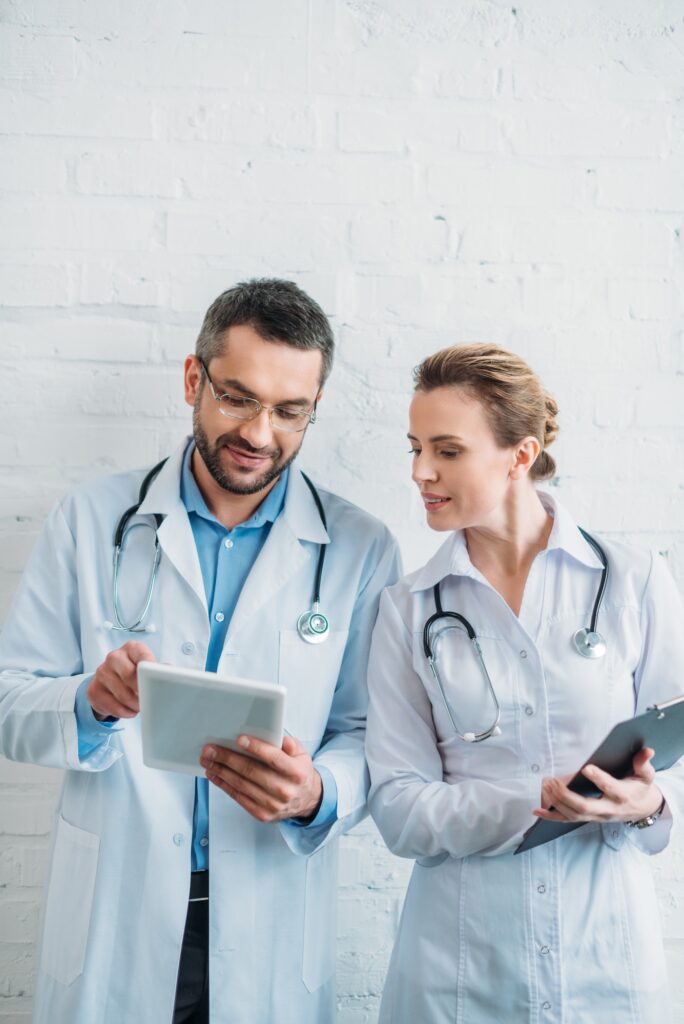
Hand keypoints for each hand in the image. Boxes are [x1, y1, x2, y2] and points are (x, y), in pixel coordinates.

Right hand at [86, 641, 154, 719]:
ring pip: (122, 694)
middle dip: (142, 691)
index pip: (143, 656)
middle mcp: (114, 657)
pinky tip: (130, 710)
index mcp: (132, 648)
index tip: (155, 682)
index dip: (150, 671)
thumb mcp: (149, 667)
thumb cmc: (136, 673)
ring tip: (141, 706)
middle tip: (149, 699)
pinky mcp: (93, 690)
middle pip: (129, 675)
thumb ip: (160, 669)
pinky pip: (113, 706)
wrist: (111, 684)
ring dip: (135, 705)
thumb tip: (169, 671)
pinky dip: (125, 712)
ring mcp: (101, 672)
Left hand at [200, 734, 322, 823]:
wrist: (306, 800)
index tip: (239, 739)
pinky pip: (238, 798)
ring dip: (221, 771)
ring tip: (207, 760)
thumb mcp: (302, 754)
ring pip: (241, 785)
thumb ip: (289, 743)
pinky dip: (224, 785)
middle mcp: (285, 790)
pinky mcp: (262, 814)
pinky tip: (215, 775)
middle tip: (211, 749)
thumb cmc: (299, 772)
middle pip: (251, 771)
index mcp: (296, 773)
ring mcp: (272, 805)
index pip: (274, 758)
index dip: (256, 748)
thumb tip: (273, 735)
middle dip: (227, 758)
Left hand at [533, 747, 662, 823]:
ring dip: (556, 802)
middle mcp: (608, 809)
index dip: (599, 779)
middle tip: (551, 781)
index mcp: (623, 796)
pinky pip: (568, 820)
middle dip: (566, 795)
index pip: (610, 788)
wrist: (642, 809)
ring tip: (544, 785)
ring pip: (574, 814)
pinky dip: (551, 816)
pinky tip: (537, 811)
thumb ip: (643, 763)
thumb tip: (646, 750)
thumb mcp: (645, 775)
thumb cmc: (640, 788)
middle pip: (585, 807)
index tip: (586, 768)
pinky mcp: (588, 819)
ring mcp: (597, 817)